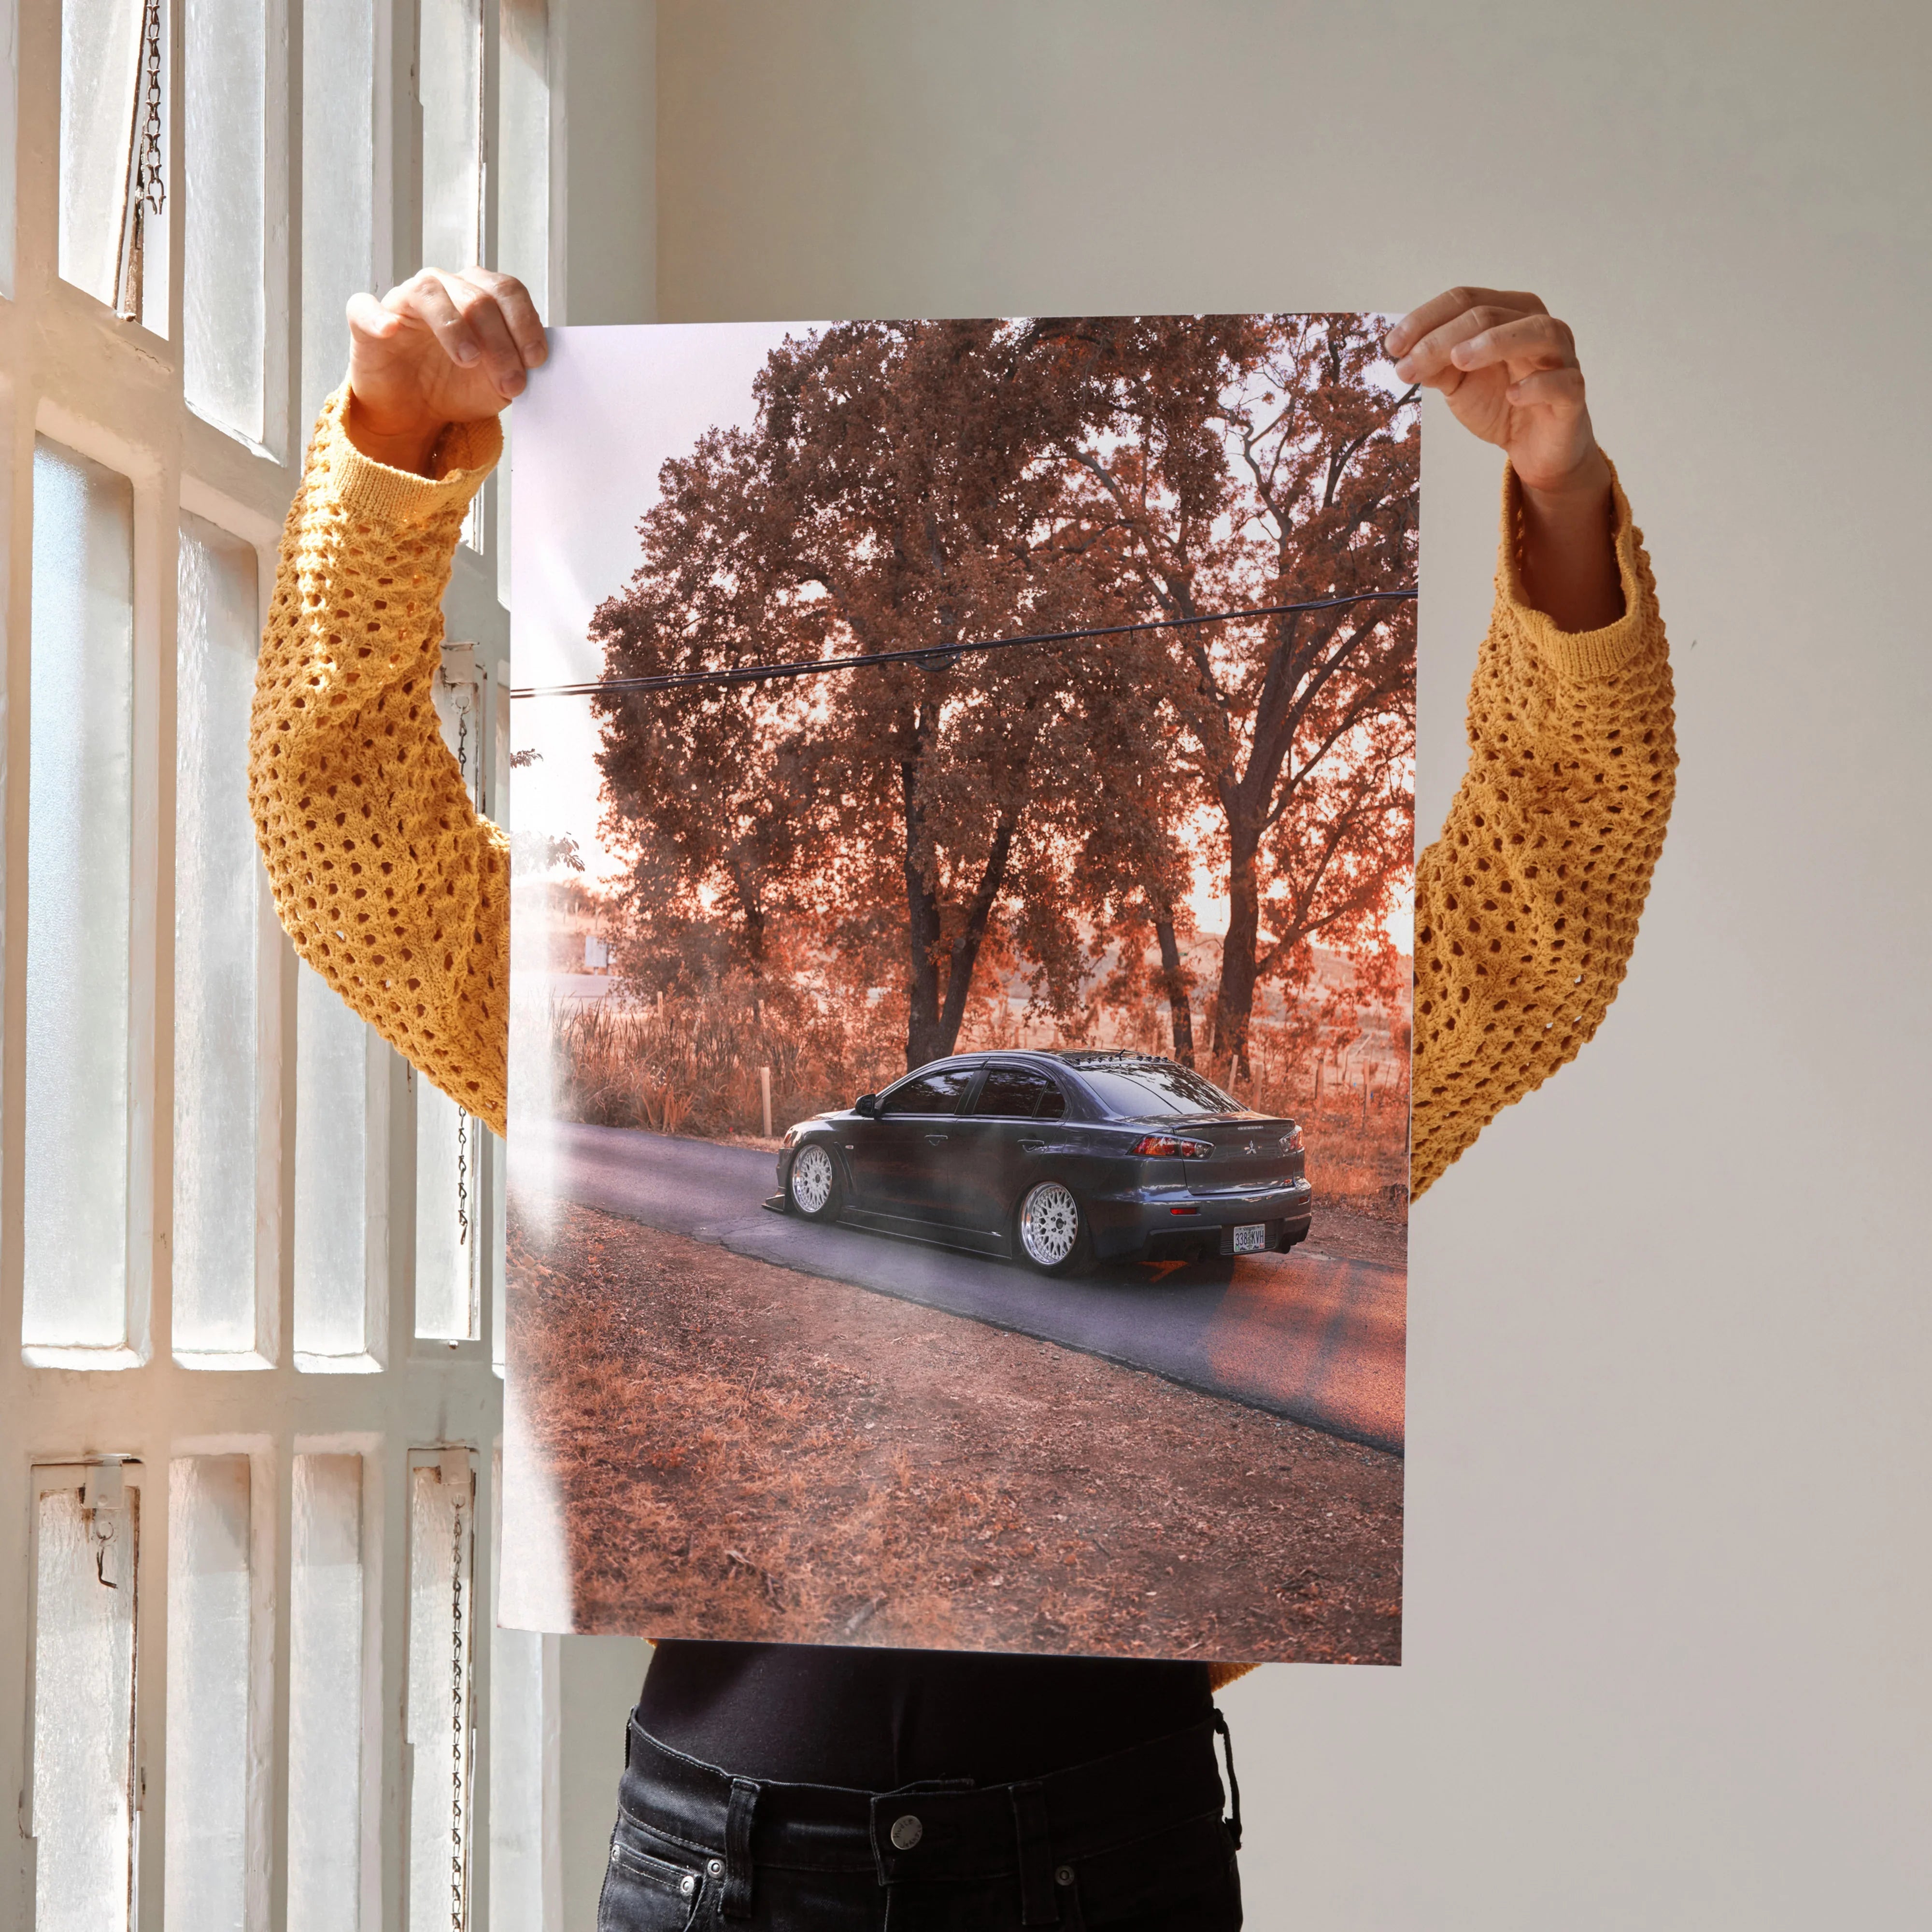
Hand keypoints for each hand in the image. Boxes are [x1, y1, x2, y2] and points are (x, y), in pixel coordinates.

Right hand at [344, 267, 546, 474]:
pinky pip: (365, 308)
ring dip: (454, 328)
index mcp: (479, 295)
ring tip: (469, 360)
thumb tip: (535, 363)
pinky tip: (391, 330)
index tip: (536, 360)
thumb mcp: (497, 384)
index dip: (525, 323)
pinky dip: (378, 317)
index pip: (507, 292)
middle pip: (477, 297)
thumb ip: (517, 367)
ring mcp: (404, 300)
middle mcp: (444, 288)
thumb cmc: (457, 387)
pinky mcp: (367, 320)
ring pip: (430, 293)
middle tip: (510, 382)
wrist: (415, 412)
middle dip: (500, 342)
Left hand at [1386, 287, 1621, 629]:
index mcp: (1509, 314)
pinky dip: (1538, 384)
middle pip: (1491, 314)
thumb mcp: (1458, 382)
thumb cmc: (1499, 402)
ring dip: (1495, 342)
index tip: (1392, 346)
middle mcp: (1538, 326)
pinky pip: (1563, 382)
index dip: (1426, 319)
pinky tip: (1512, 394)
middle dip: (1443, 338)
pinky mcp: (1573, 394)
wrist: (1534, 448)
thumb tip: (1404, 354)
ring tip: (1459, 360)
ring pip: (1537, 332)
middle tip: (1409, 365)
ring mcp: (1561, 357)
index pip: (1466, 299)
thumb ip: (1436, 364)